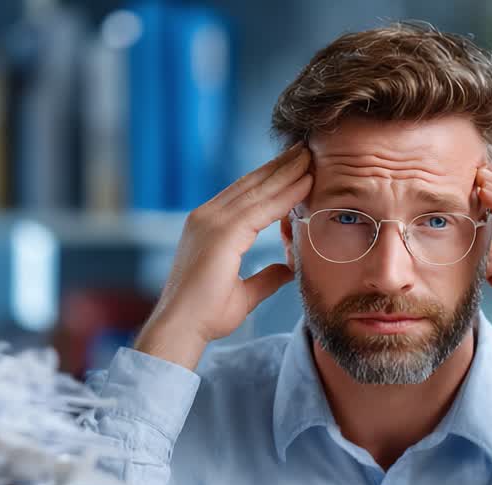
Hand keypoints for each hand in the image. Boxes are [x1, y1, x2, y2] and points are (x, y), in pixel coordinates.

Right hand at [135, 144, 312, 369]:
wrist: (181, 329)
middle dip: (280, 166)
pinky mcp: (221, 233)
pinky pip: (261, 207)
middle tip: (305, 148)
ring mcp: (211, 222)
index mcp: (208, 227)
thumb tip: (288, 268)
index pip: (246, 195)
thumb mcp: (243, 293)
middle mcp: (206, 217)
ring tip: (310, 155)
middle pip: (251, 184)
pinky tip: (306, 183)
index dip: (272, 179)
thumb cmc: (205, 316)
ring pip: (258, 189)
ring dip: (287, 171)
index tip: (296, 166)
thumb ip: (266, 277)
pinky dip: (285, 194)